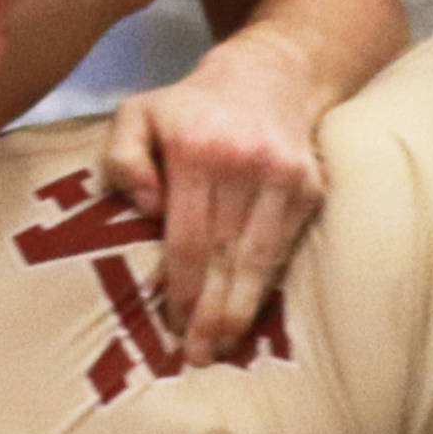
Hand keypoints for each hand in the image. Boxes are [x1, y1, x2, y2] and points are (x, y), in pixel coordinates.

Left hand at [102, 36, 330, 363]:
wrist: (268, 76)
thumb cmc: (190, 108)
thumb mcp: (137, 114)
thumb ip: (122, 156)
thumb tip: (145, 208)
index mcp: (198, 151)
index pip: (188, 237)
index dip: (179, 287)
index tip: (170, 325)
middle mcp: (246, 165)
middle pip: (225, 257)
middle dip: (210, 313)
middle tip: (198, 357)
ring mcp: (285, 178)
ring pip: (260, 260)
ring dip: (241, 309)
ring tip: (223, 346)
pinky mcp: (310, 189)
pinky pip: (284, 249)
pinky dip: (267, 284)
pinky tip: (250, 313)